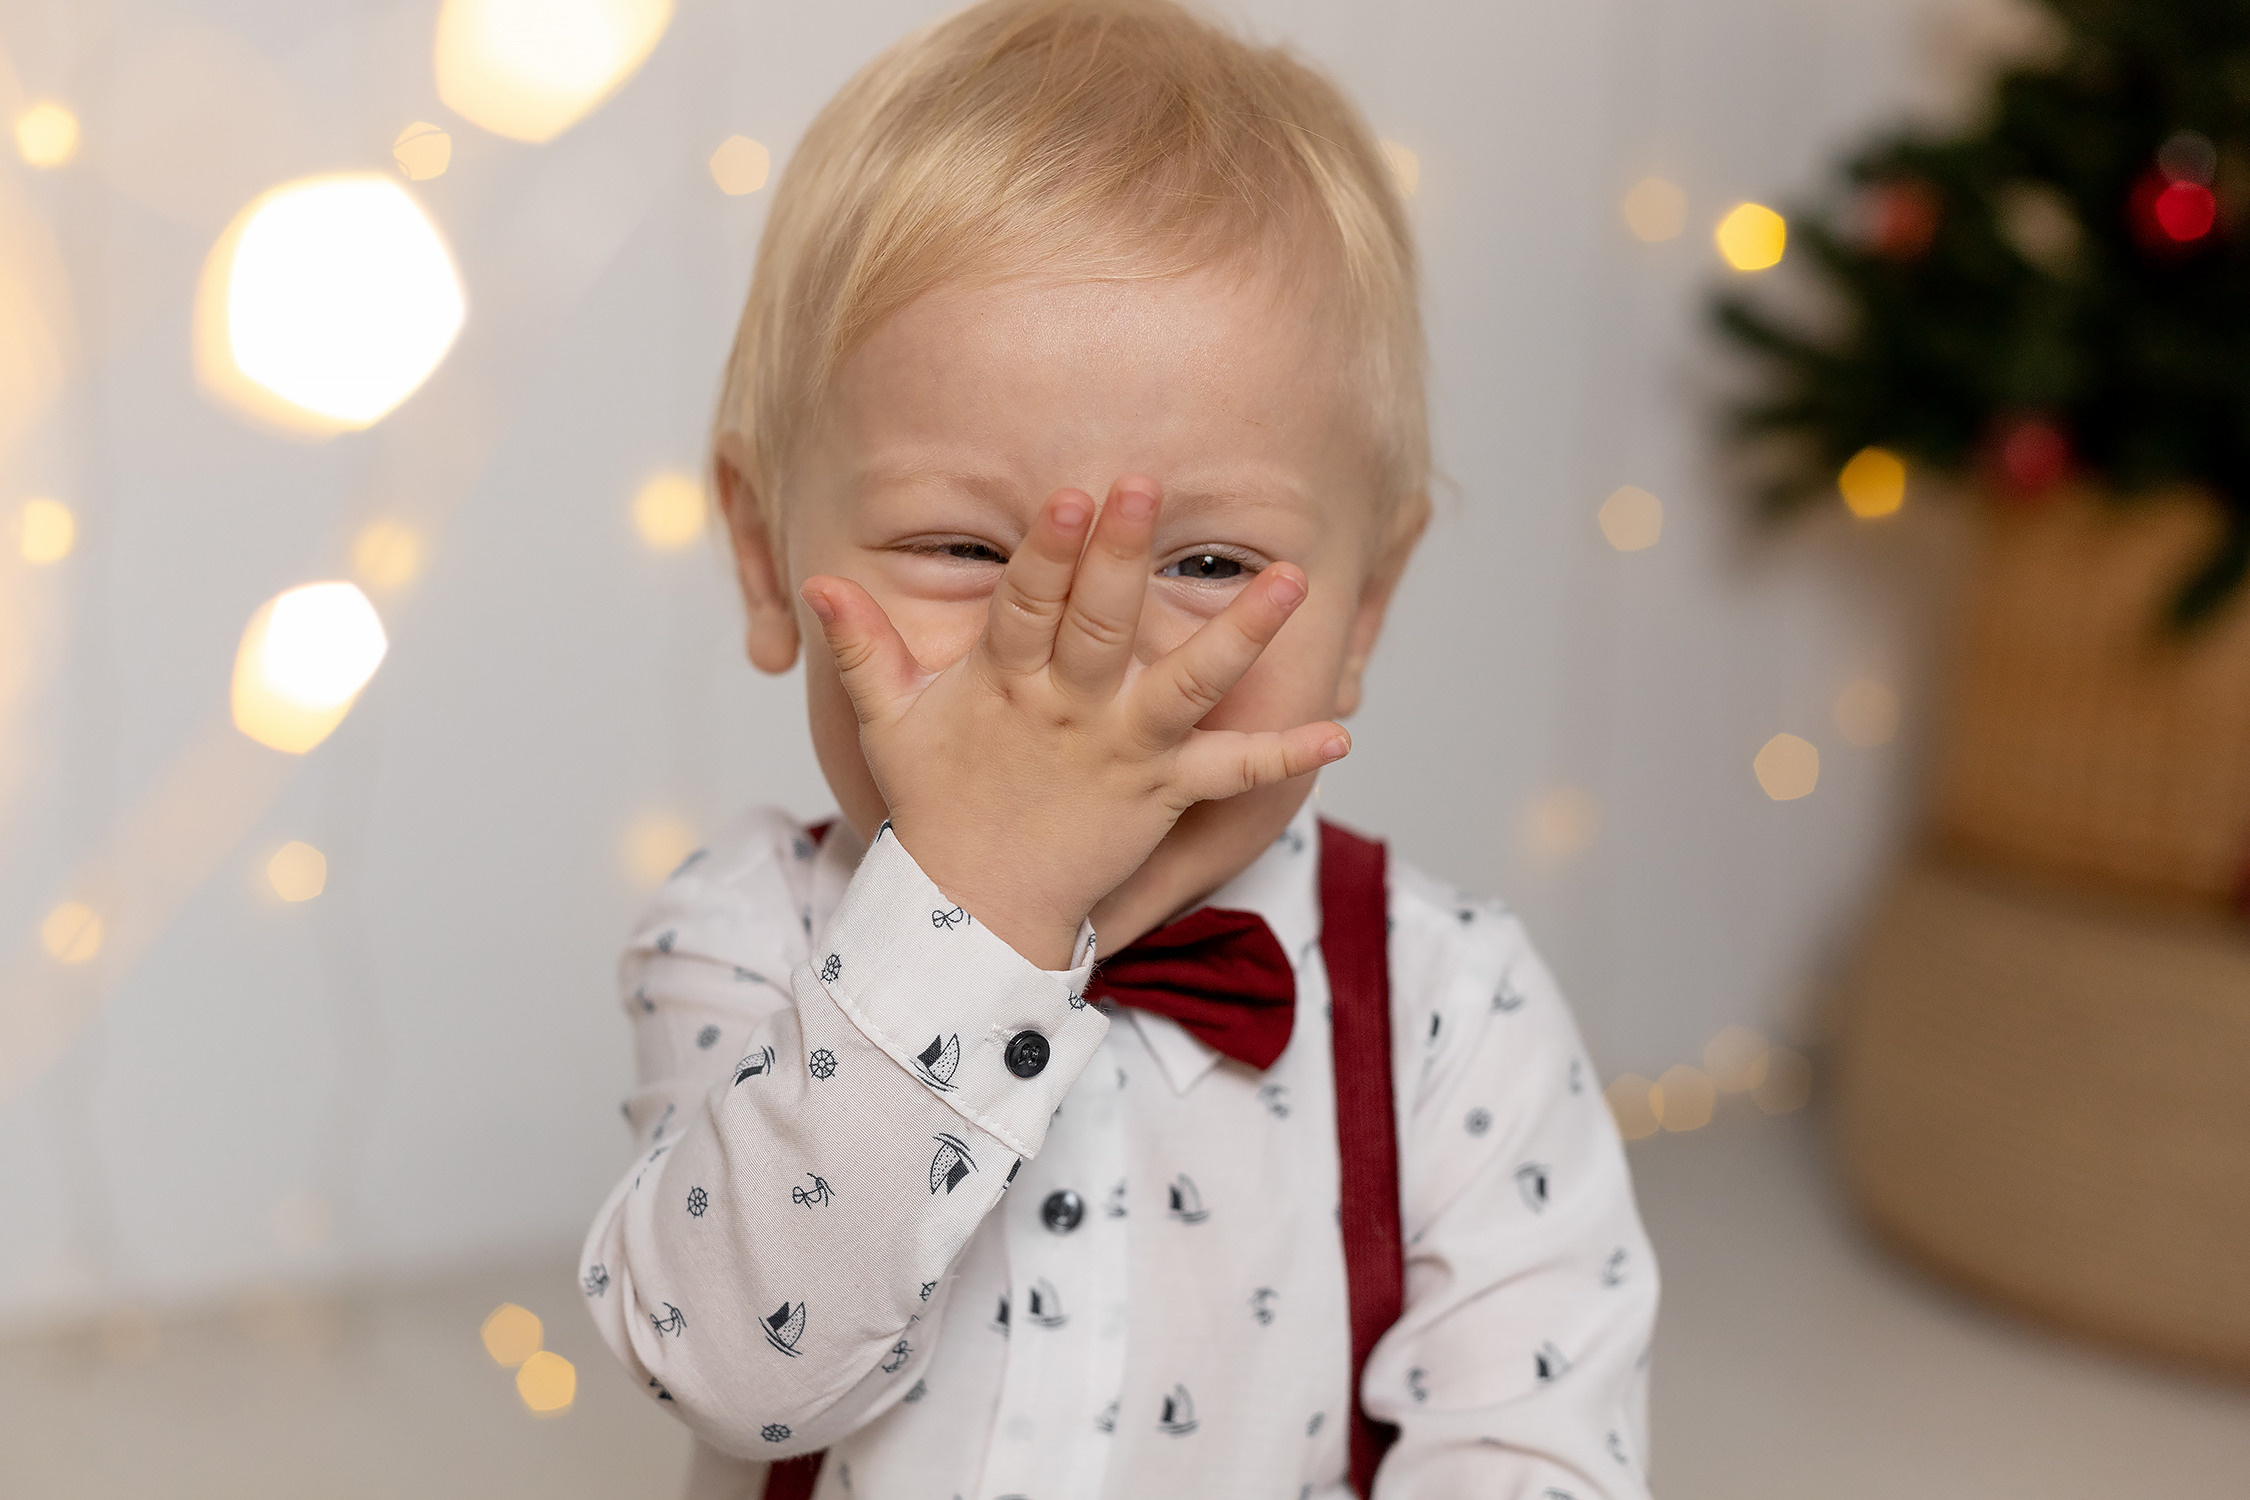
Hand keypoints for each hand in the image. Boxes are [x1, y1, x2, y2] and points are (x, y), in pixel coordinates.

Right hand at [800, 477, 1349, 968]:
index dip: (1048, 553)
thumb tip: (819, 582)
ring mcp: (1122, 752)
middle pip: (1100, 625)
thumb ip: (863, 650)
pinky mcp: (1161, 795)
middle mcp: (1069, 711)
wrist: (974, 911)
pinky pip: (1230, 777)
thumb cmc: (937, 804)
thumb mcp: (889, 725)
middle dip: (1121, 556)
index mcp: (1006, 684)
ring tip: (1293, 582)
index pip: (1026, 606)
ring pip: (1186, 685)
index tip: (1072, 496)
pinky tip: (1339, 732)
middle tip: (1146, 488)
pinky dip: (1283, 755)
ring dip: (1241, 634)